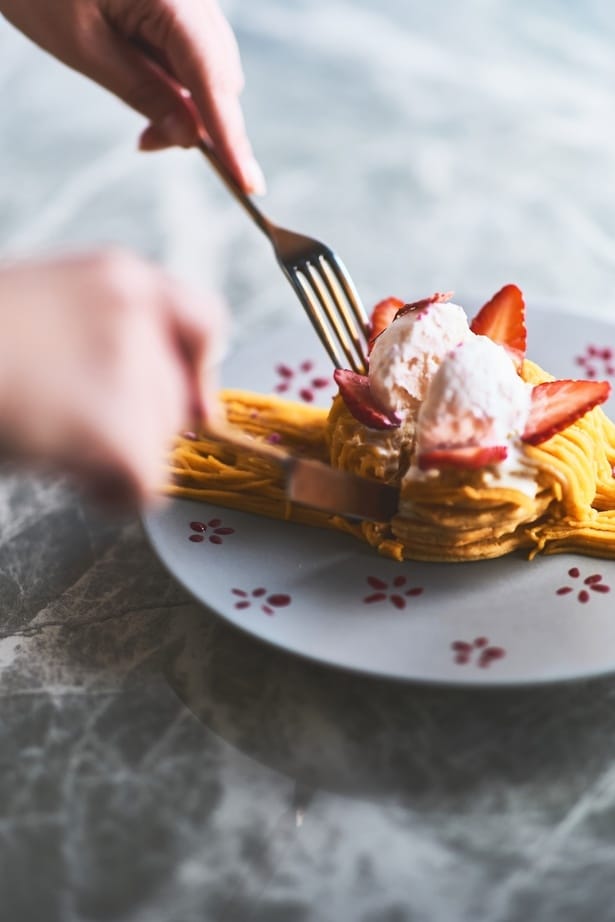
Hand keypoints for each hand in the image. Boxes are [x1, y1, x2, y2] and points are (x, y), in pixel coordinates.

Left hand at [0, 0, 264, 192]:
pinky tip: (141, 78)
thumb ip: (143, 92)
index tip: (251, 185)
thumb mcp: (84, 46)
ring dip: (184, 99)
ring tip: (139, 116)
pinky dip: (173, 73)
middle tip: (146, 143)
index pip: (214, 83)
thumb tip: (190, 137)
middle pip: (220, 74)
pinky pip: (189, 43)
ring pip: (207, 62)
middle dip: (199, 120)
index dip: (232, 140)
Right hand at [0, 251, 225, 505]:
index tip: (192, 406)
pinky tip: (59, 472)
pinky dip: (110, 497)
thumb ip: (106, 334)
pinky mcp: (121, 433)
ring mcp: (131, 370)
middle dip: (136, 424)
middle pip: (178, 398)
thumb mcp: (43, 307)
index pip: (204, 320)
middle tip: (68, 425)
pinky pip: (146, 487)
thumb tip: (175, 398)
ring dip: (116, 457)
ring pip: (161, 444)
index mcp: (117, 274)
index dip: (197, 370)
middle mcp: (137, 312)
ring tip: (47, 438)